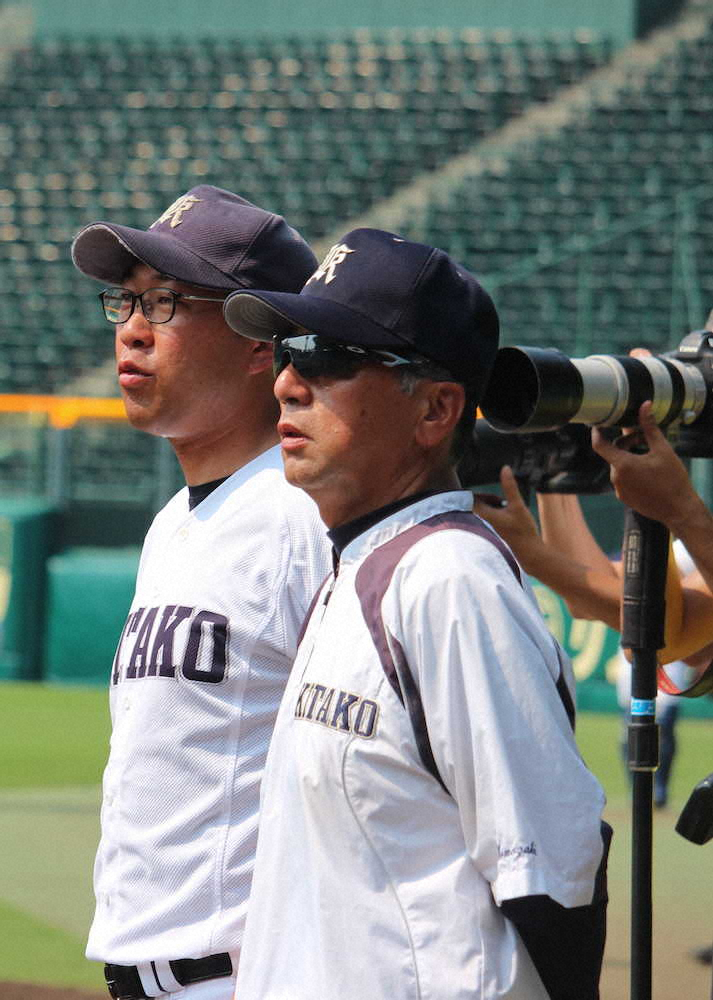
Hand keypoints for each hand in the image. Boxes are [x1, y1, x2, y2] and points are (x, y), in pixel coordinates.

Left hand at [474, 466, 538, 554]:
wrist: (528, 552)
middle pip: (475, 504)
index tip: (496, 499)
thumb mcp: (517, 505)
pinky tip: (504, 519)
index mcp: (482, 515)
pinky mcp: (486, 533)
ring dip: (490, 507)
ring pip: (480, 511)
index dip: (483, 495)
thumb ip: (510, 486)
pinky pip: (483, 519)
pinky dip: (492, 516)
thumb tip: (505, 468)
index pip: (471, 498)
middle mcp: (478, 523)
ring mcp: (481, 530)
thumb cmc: (523, 531)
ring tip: (505, 512)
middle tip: (502, 505)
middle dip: (488, 500)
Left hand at [591, 401, 696, 529]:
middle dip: (627, 443)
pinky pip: (623, 478)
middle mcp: (616, 478)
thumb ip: (650, 427)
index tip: (600, 423)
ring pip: (619, 466)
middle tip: (645, 438)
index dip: (597, 432)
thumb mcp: (662, 450)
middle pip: (614, 453)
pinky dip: (631, 470)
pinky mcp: (624, 498)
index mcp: (622, 465)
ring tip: (650, 455)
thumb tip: (645, 405)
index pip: (599, 445)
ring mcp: (619, 490)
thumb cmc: (673, 479)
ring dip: (630, 456)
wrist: (679, 510)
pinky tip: (649, 471)